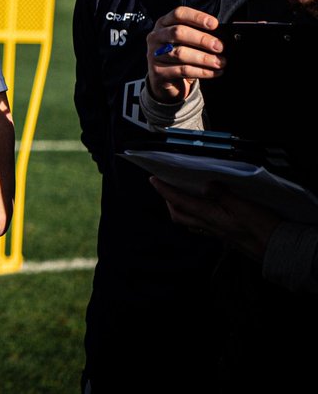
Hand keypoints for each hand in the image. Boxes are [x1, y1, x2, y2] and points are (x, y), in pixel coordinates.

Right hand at [145, 6, 224, 101]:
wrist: (166, 80)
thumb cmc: (182, 54)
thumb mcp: (186, 40)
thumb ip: (198, 33)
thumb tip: (221, 36)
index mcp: (164, 24)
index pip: (178, 14)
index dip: (197, 17)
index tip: (214, 24)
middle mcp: (156, 37)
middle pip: (178, 32)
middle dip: (202, 39)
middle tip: (219, 47)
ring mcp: (154, 54)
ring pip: (180, 53)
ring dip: (204, 58)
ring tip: (220, 62)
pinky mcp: (157, 72)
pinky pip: (183, 70)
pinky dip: (202, 71)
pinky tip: (214, 72)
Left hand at [149, 177, 278, 261]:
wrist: (277, 251)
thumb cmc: (262, 229)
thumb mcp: (243, 206)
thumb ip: (223, 195)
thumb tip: (207, 184)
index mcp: (209, 216)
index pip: (180, 202)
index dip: (164, 190)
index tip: (152, 179)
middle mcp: (208, 226)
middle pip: (178, 215)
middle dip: (168, 201)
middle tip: (165, 187)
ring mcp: (216, 232)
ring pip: (189, 221)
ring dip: (180, 208)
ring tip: (181, 195)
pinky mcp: (224, 235)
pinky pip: (201, 225)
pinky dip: (195, 215)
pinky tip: (203, 209)